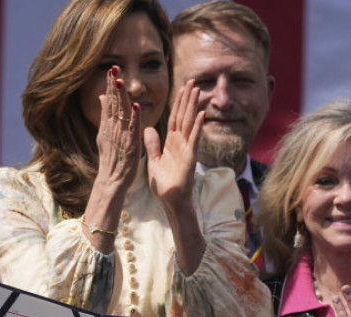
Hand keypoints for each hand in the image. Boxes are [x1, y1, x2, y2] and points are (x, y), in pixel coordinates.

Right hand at [94, 65, 141, 193]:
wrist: (111, 180)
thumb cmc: (111, 158)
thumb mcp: (104, 135)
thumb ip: (105, 115)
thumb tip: (102, 97)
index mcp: (108, 125)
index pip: (109, 101)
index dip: (110, 85)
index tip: (111, 69)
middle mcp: (112, 128)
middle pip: (113, 103)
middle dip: (113, 86)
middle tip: (114, 68)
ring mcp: (120, 136)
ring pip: (121, 113)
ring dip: (121, 97)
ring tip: (120, 81)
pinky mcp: (129, 145)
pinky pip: (132, 128)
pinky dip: (133, 117)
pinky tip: (135, 105)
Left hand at [144, 79, 203, 209]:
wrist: (170, 200)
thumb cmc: (164, 184)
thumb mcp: (154, 161)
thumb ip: (152, 145)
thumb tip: (148, 128)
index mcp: (171, 143)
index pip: (175, 118)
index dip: (178, 103)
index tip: (181, 88)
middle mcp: (180, 143)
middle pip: (184, 117)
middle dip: (188, 99)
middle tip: (192, 82)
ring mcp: (187, 149)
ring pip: (190, 124)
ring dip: (194, 107)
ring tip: (198, 91)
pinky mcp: (190, 158)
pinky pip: (194, 139)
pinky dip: (198, 127)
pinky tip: (202, 114)